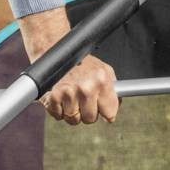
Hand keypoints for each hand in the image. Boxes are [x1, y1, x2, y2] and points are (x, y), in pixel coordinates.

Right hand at [16, 6, 119, 126]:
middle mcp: (86, 88)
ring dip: (71, 112)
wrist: (55, 50)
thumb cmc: (81, 61)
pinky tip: (60, 97)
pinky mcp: (53, 96)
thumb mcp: (103, 70)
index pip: (110, 113)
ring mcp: (69, 93)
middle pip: (90, 119)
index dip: (106, 112)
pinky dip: (58, 110)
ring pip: (73, 120)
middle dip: (87, 113)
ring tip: (71, 96)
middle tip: (83, 100)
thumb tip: (116, 107)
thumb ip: (113, 89)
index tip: (102, 108)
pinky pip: (58, 116)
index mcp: (102, 81)